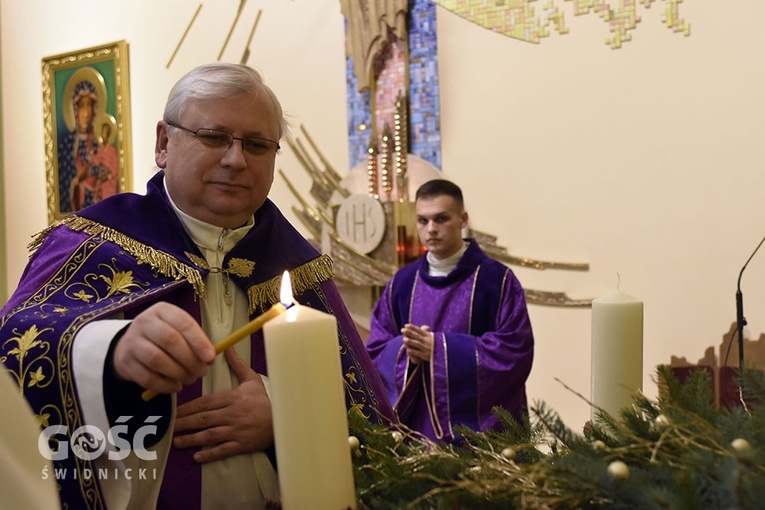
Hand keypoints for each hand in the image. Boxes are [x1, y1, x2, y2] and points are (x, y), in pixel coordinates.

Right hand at [112, 301, 214, 394]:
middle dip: (190, 360)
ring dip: (178, 373)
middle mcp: (144, 322)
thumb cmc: (163, 337)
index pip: (183, 322)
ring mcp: (132, 341)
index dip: (199, 341)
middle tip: (201, 372)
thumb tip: (210, 358)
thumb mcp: (177, 330)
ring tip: (189, 379)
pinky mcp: (124, 361)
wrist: (129, 345)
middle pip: (170, 340)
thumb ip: (194, 341)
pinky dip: (164, 385)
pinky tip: (176, 387)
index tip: (211, 358)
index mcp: (162, 310)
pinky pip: (146, 377)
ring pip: (157, 359)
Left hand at [172, 348, 273, 463]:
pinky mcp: (241, 444)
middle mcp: (232, 414)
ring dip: (191, 439)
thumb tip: (226, 348)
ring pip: (209, 435)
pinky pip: (223, 450)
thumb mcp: (252, 380)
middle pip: (203, 419)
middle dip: (184, 423)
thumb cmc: (264, 400)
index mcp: (232, 398)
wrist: (283, 419)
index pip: (205, 403)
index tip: (173, 411)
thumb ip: (237, 365)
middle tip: (168, 427)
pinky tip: (196, 457)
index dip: (187, 407)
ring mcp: (236, 431)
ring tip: (176, 441)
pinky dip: (209, 454)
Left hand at [401, 324, 433, 362]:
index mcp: (429, 336)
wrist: (445, 353)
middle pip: (417, 336)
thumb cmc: (436, 344)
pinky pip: (418, 353)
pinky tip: (408, 349)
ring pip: (417, 344)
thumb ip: (426, 332)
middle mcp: (427, 341)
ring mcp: (426, 348)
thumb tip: (423, 326)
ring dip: (411, 342)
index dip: (413, 328)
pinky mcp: (425, 355)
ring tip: (404, 339)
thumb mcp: (433, 336)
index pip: (419, 330)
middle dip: (409, 333)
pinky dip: (413, 351)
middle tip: (402, 330)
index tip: (406, 325)